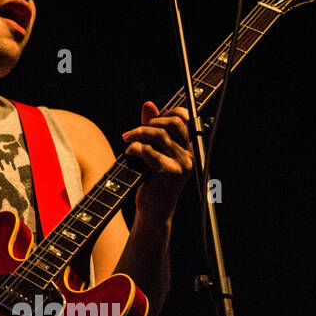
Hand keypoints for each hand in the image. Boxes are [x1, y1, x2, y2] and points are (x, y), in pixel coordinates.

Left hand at [121, 101, 192, 219]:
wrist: (153, 212)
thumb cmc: (151, 182)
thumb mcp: (153, 153)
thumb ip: (152, 129)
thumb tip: (149, 104)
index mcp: (187, 150)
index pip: (183, 119)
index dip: (166, 113)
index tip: (148, 120)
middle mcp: (189, 156)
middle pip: (173, 123)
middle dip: (150, 123)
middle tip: (133, 132)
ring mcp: (181, 165)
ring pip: (160, 135)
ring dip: (138, 134)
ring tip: (127, 140)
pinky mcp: (169, 173)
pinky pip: (149, 151)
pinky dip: (135, 148)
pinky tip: (128, 154)